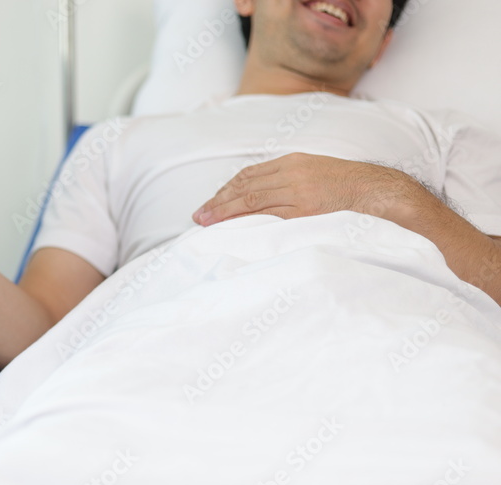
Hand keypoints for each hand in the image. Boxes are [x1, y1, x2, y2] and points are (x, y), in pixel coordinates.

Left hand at [193, 153, 408, 226]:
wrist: (380, 191)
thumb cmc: (350, 187)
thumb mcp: (317, 174)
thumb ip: (291, 181)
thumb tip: (265, 197)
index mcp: (294, 161)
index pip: (249, 174)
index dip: (226, 189)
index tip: (211, 203)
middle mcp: (292, 173)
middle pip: (244, 186)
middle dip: (218, 201)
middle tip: (199, 216)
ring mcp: (298, 191)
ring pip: (251, 199)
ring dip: (225, 211)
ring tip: (206, 223)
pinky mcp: (306, 209)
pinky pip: (270, 215)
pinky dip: (248, 220)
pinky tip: (232, 227)